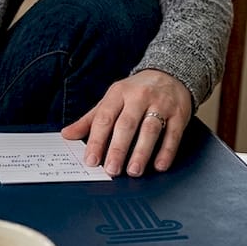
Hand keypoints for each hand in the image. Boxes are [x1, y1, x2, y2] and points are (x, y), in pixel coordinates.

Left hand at [60, 69, 192, 176]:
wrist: (170, 75)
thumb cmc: (135, 92)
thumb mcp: (111, 100)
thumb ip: (90, 119)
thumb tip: (67, 135)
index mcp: (118, 94)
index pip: (104, 118)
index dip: (96, 140)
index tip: (91, 160)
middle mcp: (139, 97)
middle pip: (126, 125)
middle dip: (118, 149)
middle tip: (111, 170)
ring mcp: (161, 104)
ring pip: (150, 130)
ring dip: (141, 152)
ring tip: (133, 171)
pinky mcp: (179, 114)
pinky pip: (173, 134)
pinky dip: (166, 151)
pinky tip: (159, 165)